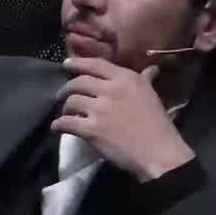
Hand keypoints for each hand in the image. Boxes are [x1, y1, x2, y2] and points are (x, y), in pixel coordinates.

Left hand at [51, 57, 194, 181]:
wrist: (158, 152)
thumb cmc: (158, 123)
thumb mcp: (152, 95)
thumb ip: (146, 80)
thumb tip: (152, 69)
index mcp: (125, 79)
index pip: (95, 64)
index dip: (77, 63)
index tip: (66, 64)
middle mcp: (110, 90)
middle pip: (78, 82)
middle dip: (66, 88)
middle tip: (62, 94)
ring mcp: (99, 110)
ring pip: (71, 101)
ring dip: (65, 107)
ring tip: (65, 113)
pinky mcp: (91, 130)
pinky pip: (67, 123)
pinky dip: (59, 124)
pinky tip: (57, 126)